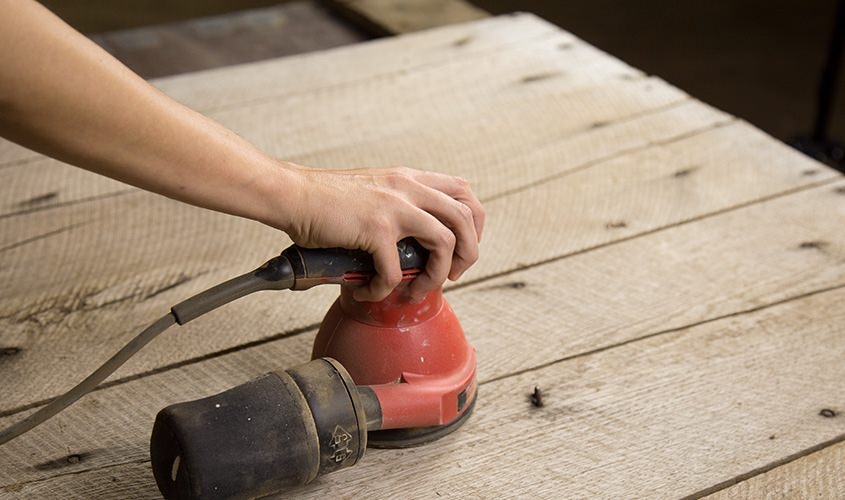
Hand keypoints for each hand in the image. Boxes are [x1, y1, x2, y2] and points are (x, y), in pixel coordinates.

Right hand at [273, 163, 484, 301]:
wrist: (291, 193)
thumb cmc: (323, 199)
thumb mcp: (373, 190)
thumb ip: (397, 207)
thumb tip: (411, 247)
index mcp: (410, 179)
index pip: (464, 192)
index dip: (474, 224)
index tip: (461, 248)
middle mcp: (408, 188)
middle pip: (465, 217)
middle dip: (468, 253)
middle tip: (451, 275)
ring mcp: (394, 207)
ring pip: (444, 243)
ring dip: (436, 275)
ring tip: (415, 291)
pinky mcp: (375, 229)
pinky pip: (394, 271)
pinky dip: (385, 290)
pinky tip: (368, 292)